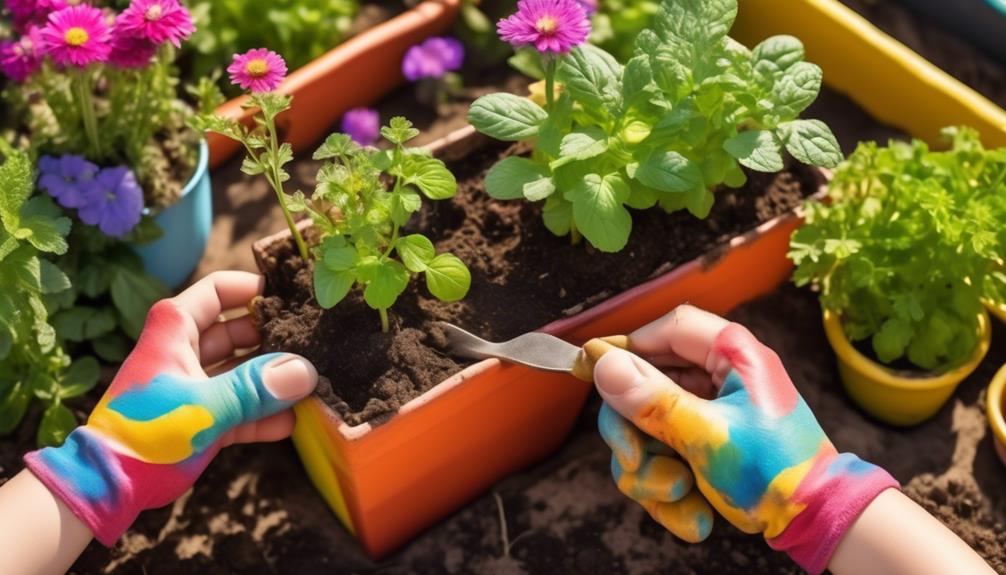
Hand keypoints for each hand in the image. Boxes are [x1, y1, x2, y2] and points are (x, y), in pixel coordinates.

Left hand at [24, 271, 317, 545]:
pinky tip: (292, 422)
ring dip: (274, 380)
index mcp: (176, 329)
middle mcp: (186, 350)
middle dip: (275, 338)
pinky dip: (263, 413)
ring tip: (312, 385)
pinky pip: (241, 406)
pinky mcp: (202, 417)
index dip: (255, 289)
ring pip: (243, 370)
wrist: (108, 487)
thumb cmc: (146, 433)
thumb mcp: (203, 407)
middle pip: (239, 330)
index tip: (294, 300)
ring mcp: (195, 385)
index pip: (219, 291)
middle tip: (315, 345)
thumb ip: (255, 388)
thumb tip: (306, 371)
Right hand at [594, 305, 897, 573]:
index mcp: (732, 356)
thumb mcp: (709, 437)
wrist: (815, 524)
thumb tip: (604, 364)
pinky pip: (663, 456)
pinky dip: (667, 488)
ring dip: (650, 469)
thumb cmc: (777, 474)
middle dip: (635, 432)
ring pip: (648, 426)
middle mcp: (719, 378)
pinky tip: (690, 512)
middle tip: (635, 461)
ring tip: (678, 497)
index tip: (598, 375)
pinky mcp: (705, 444)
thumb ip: (653, 400)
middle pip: (646, 383)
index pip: (668, 329)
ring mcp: (710, 413)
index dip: (629, 348)